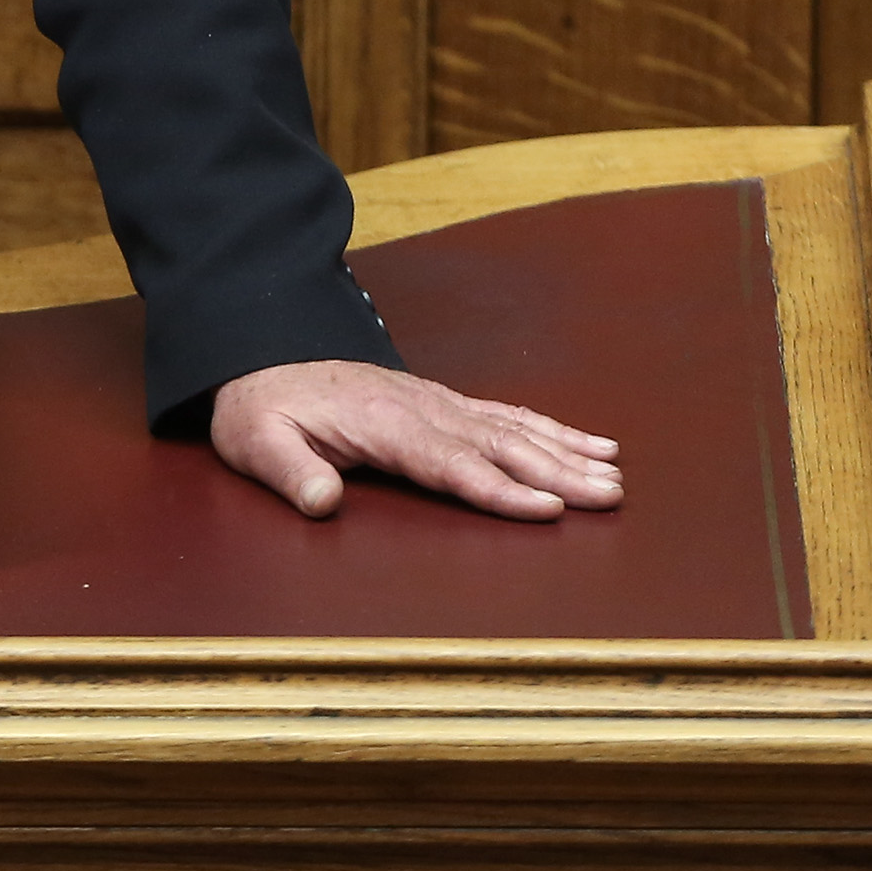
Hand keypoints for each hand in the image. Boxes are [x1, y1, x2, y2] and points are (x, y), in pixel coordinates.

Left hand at [210, 359, 621, 521]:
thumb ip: (290, 474)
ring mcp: (436, 401)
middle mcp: (420, 407)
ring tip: (615, 477)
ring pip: (512, 428)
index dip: (497, 488)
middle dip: (556, 473)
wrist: (261, 361)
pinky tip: (591, 444)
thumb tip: (323, 503)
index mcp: (380, 422)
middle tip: (609, 497)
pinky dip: (552, 429)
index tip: (546, 508)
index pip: (447, 462)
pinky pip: (506, 414)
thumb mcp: (255, 443)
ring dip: (565, 453)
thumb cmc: (262, 411)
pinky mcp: (443, 402)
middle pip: (496, 445)